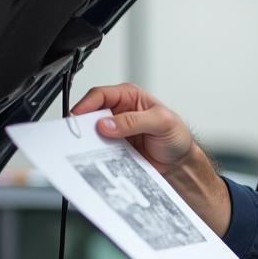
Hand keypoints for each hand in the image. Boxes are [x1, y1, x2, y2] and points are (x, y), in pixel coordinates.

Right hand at [72, 83, 194, 175]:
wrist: (180, 163)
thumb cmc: (177, 137)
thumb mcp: (162, 122)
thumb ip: (135, 121)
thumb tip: (107, 123)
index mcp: (129, 97)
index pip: (100, 95)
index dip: (86, 105)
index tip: (77, 118)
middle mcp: (118, 112)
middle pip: (90, 114)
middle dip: (82, 124)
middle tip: (78, 136)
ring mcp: (114, 131)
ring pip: (90, 133)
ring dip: (87, 141)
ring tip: (85, 148)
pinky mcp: (112, 148)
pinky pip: (97, 150)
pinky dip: (94, 154)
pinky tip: (95, 158)